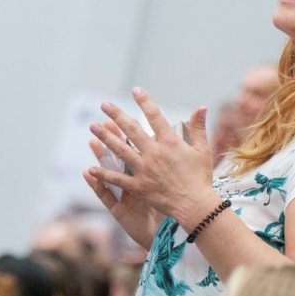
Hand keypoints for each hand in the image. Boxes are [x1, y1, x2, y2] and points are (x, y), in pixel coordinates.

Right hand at [83, 123, 160, 249]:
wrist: (166, 235)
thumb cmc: (169, 210)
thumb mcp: (169, 185)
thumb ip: (170, 163)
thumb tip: (173, 141)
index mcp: (145, 174)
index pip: (135, 150)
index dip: (127, 135)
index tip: (119, 118)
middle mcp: (132, 182)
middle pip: (120, 157)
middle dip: (112, 139)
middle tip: (102, 121)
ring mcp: (123, 194)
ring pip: (110, 173)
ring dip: (100, 157)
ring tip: (92, 141)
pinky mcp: (119, 209)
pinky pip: (106, 194)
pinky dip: (97, 184)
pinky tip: (87, 172)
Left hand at [85, 88, 215, 226]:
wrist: (195, 205)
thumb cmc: (201, 177)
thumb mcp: (203, 150)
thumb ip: (199, 127)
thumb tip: (201, 107)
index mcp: (170, 143)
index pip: (155, 116)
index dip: (145, 102)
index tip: (136, 90)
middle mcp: (154, 153)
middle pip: (132, 130)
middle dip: (117, 115)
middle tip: (104, 105)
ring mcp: (144, 170)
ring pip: (120, 150)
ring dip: (105, 138)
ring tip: (93, 126)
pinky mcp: (139, 186)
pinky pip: (118, 179)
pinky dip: (104, 174)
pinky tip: (91, 168)